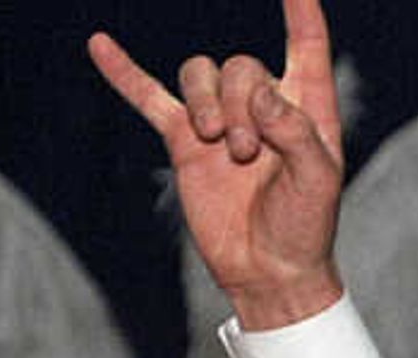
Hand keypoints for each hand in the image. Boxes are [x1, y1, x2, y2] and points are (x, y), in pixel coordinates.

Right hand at [87, 0, 347, 327]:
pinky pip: (150, 97)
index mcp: (305, 107)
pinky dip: (125, 73)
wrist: (268, 272)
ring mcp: (219, 121)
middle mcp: (261, 106)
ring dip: (208, 104)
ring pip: (201, 75)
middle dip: (241, 105)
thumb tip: (262, 98)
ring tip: (222, 147)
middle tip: (249, 155)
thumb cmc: (305, 228)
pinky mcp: (185, 141)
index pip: (306, 45)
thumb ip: (297, 133)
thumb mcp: (318, 182)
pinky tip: (99, 44)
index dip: (301, 12)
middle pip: (240, 66)